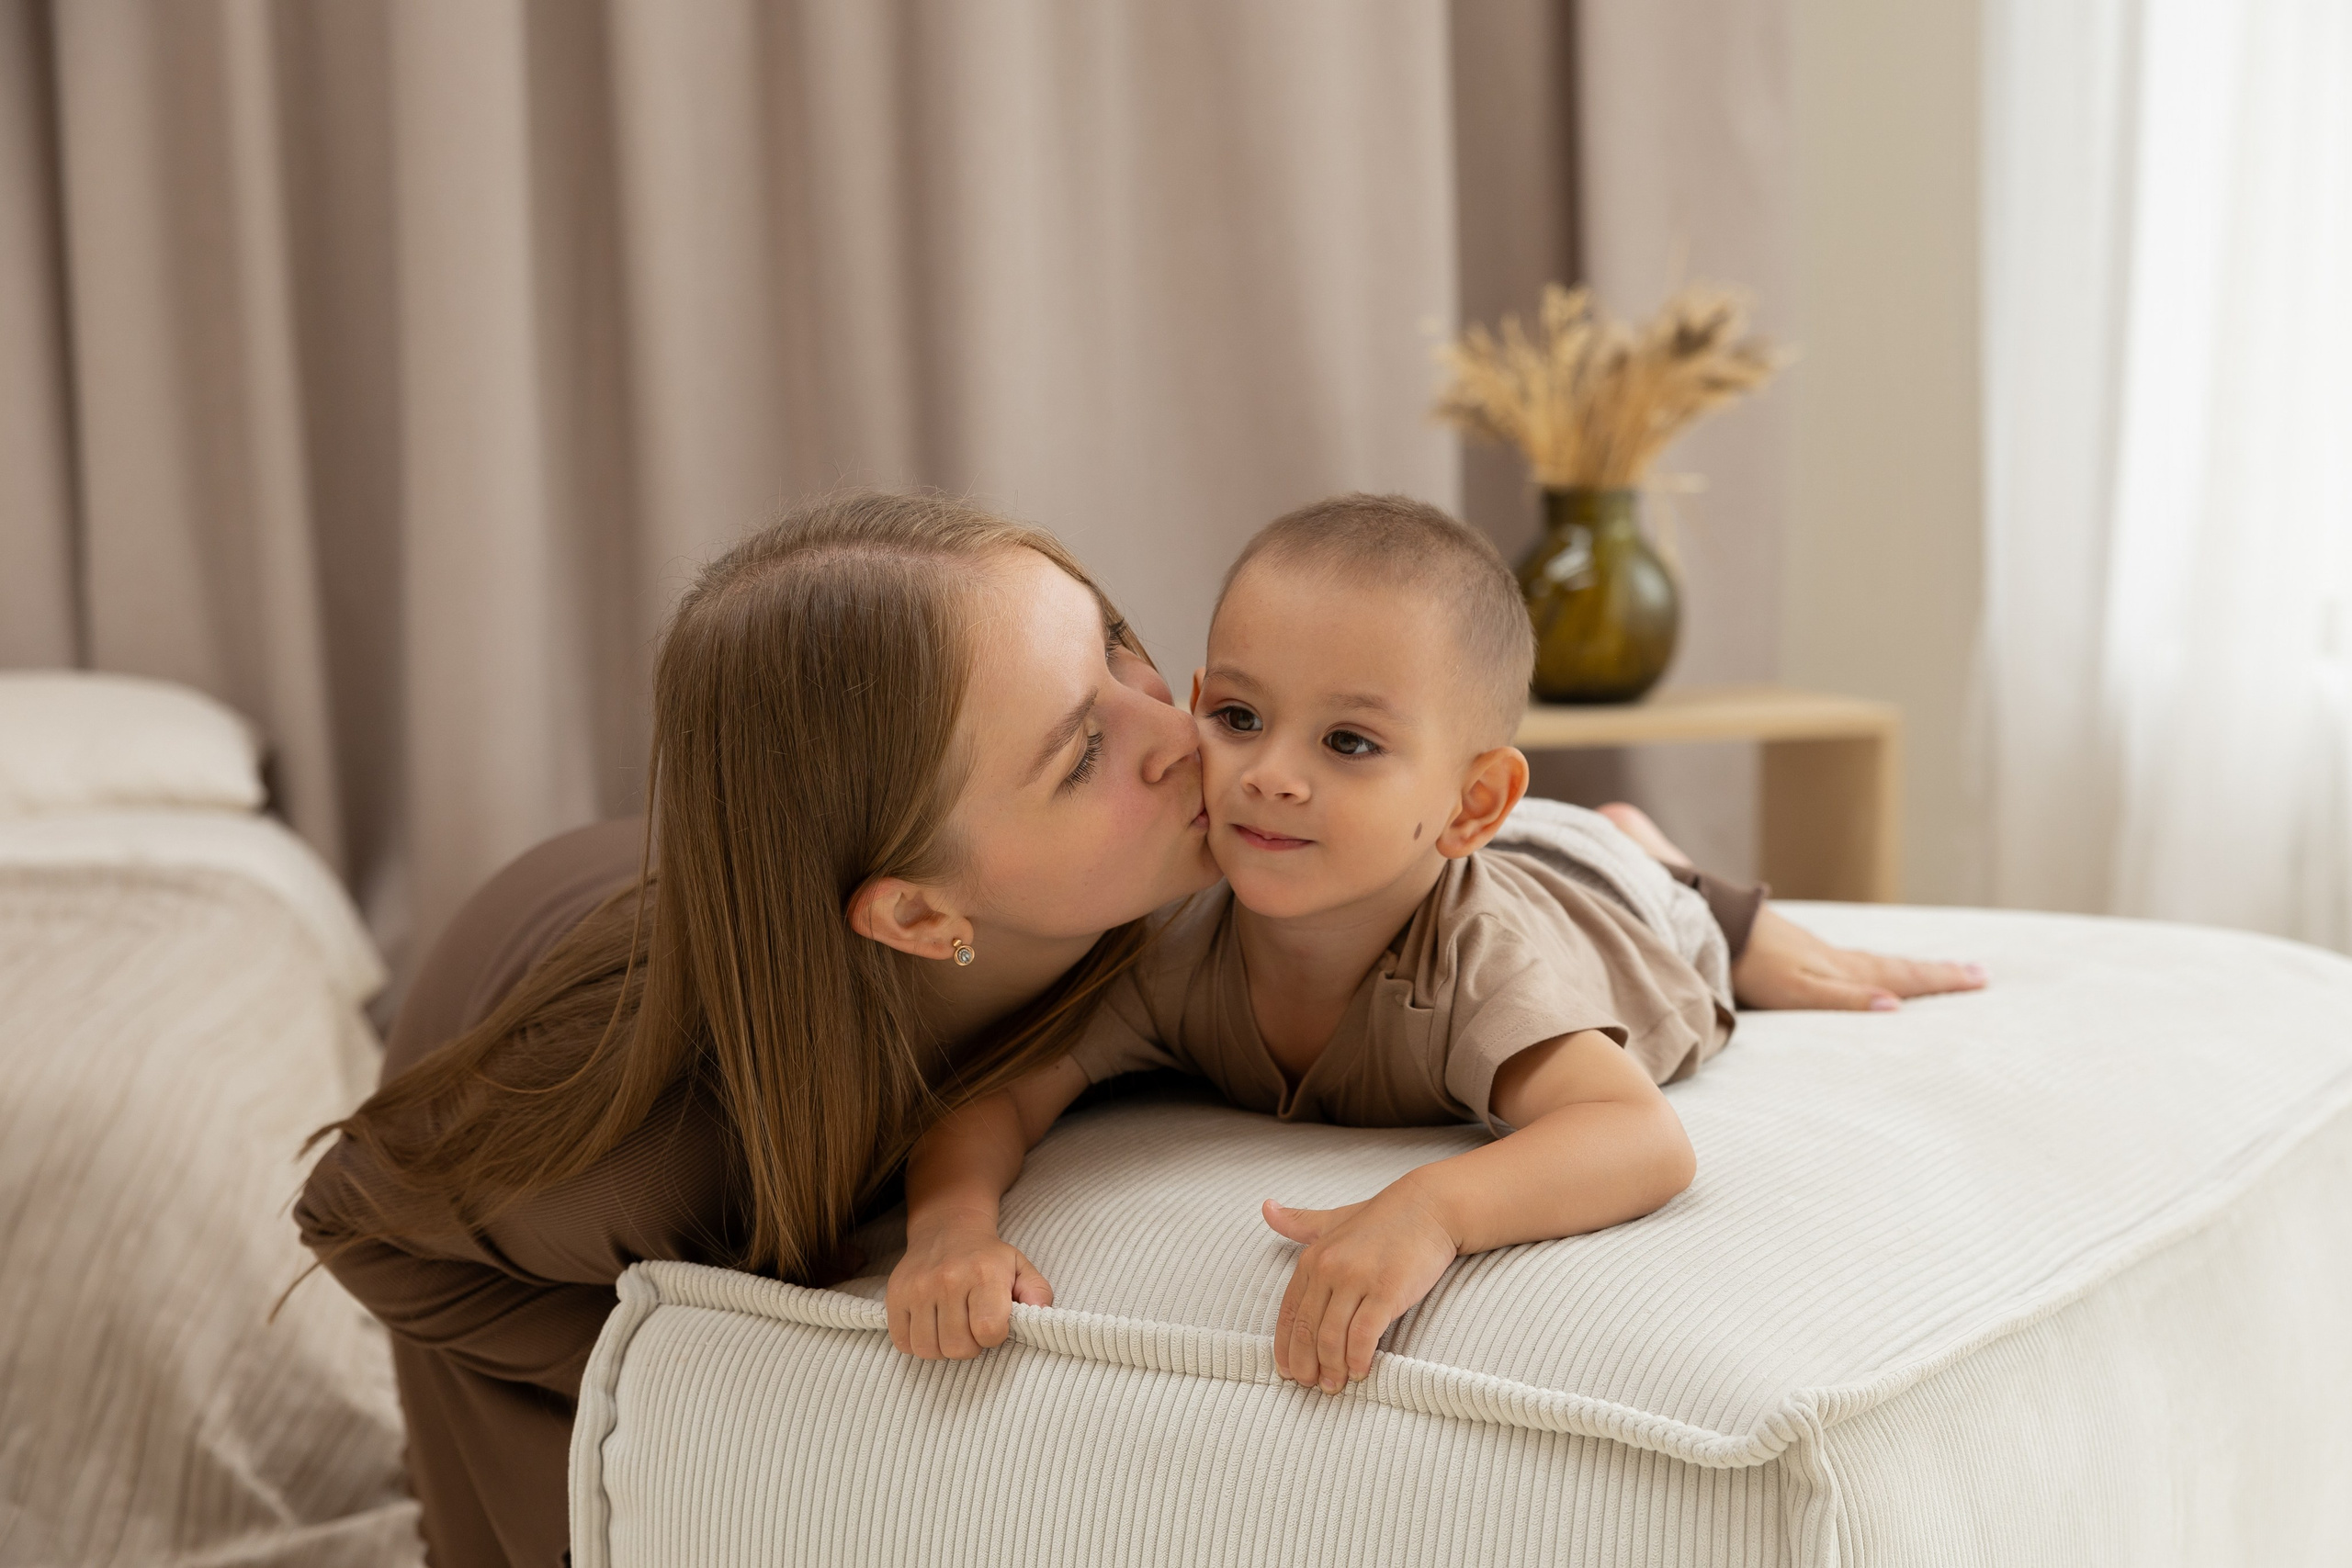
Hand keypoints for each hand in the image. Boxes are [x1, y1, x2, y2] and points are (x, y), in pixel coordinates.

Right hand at [886, 1213, 1052, 1360]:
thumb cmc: (988, 1257)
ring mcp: (918, 1288)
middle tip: (972, 1327)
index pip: (989, 1330)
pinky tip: (931, 1326)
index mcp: (984, 1273)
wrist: (947, 1228)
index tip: (994, 1324)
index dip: (994, 1337)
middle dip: (970, 1345)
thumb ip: (1037, 1293)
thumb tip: (1042, 1316)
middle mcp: (948, 1279)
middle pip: (958, 1346)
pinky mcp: (895, 1296)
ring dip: (943, 1347)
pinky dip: (918, 1343)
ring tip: (952, 1328)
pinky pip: (903, 1342)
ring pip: (928, 1349)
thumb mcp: (1020, 1267)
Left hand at [1262, 1184, 1458, 1393]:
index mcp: (1313, 1257)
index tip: (1287, 1370)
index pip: (1290, 1312)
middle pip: (1308, 1330)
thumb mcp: (1334, 1220)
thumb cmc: (1383, 1218)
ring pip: (1332, 1337)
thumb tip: (1266, 1208)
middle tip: (1312, 1386)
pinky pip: (1363, 1336)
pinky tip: (1360, 1371)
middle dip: (1306, 1365)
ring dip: (1331, 1368)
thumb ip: (1300, 1222)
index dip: (1286, 1346)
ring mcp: (1358, 1279)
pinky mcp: (1387, 1290)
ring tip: (1335, 1384)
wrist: (1430, 1207)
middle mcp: (1330, 1268)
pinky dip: (1358, 1359)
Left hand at [1732, 904, 1987, 1010]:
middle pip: (1898, 968)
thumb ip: (1844, 999)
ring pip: (1879, 963)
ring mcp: (1822, 955)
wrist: (1715, 928)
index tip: (1981, 978)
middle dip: (1939, 973)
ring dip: (1913, 968)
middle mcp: (1840, 961)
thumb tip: (1895, 1007)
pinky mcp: (1802, 953)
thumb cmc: (1753, 967)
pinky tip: (1873, 970)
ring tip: (1941, 971)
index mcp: (1845, 972)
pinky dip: (1880, 967)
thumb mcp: (1797, 991)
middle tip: (1980, 973)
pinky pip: (1857, 963)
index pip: (1903, 978)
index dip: (1941, 981)